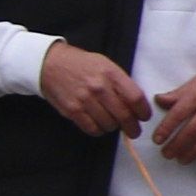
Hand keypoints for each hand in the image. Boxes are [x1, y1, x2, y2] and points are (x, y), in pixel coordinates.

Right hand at [36, 42, 151, 137]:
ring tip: (113, 123)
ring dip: (114, 127)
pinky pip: (92, 128)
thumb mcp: (106, 65)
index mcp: (111, 74)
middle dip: (133, 127)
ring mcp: (84, 100)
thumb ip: (121, 83)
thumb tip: (137, 103)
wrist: (52, 64)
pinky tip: (99, 125)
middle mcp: (99, 87)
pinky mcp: (72, 110)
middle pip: (124, 115)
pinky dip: (99, 130)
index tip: (144, 117)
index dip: (144, 111)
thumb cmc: (83, 65)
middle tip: (134, 131)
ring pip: (109, 124)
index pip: (135, 98)